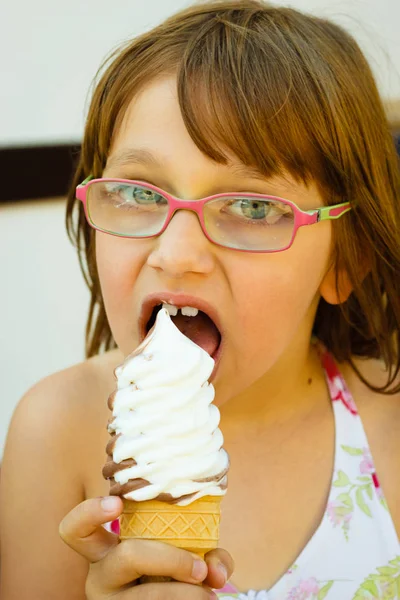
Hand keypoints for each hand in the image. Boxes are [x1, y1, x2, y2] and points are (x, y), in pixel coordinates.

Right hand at [59, 496, 233, 598]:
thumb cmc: (170, 572)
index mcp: (106, 549)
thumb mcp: (179, 553)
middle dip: (171, 559)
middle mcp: (100, 576)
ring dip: (186, 594)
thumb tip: (216, 571)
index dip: (89, 512)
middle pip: (127, 555)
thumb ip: (203, 552)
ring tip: (210, 595)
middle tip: (200, 569)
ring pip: (145, 595)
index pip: (75, 529)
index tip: (117, 503)